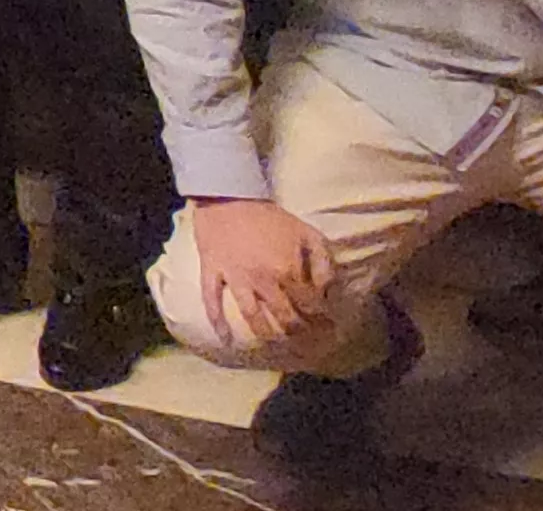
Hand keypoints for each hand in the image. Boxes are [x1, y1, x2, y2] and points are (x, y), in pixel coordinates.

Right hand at [189, 197, 335, 348]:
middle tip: (309, 346)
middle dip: (301, 335)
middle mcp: (263, 281)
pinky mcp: (213, 273)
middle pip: (285, 319)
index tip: (330, 329)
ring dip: (267, 336)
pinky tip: (225, 340)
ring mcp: (235, 279)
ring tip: (277, 348)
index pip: (310, 306)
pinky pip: (212, 301)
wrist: (229, 195)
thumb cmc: (270, 216)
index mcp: (288, 271)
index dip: (322, 320)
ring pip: (253, 318)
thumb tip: (326, 291)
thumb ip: (323, 263)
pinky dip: (217, 322)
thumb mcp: (307, 233)